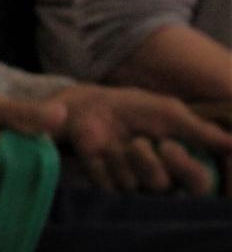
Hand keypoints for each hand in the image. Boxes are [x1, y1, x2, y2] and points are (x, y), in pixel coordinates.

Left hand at [53, 83, 231, 194]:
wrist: (93, 105)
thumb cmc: (137, 110)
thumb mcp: (171, 113)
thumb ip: (200, 131)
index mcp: (183, 166)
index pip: (200, 184)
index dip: (186, 169)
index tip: (169, 146)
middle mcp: (163, 181)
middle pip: (163, 186)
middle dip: (149, 162)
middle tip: (138, 141)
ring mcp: (134, 186)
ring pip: (134, 183)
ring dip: (124, 155)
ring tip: (120, 138)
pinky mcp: (107, 187)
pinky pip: (108, 183)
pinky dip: (104, 161)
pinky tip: (102, 148)